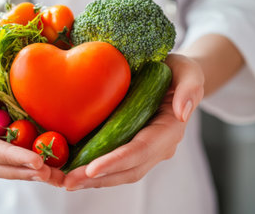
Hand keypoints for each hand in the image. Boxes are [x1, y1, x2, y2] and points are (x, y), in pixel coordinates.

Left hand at [63, 54, 203, 189]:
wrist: (174, 78)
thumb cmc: (179, 71)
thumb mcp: (189, 71)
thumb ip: (190, 88)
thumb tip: (182, 113)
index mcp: (169, 130)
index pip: (141, 150)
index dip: (117, 161)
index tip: (92, 169)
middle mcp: (157, 147)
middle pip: (127, 170)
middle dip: (98, 179)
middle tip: (68, 182)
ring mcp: (144, 151)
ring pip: (119, 173)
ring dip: (92, 181)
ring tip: (65, 182)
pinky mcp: (130, 147)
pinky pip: (113, 165)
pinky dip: (93, 173)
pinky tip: (72, 172)